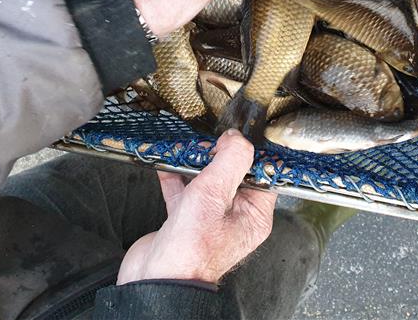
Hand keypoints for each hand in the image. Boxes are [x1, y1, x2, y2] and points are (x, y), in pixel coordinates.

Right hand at [117, 130, 276, 284]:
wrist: (157, 280)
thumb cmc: (191, 250)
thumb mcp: (215, 194)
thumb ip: (230, 161)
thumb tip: (237, 138)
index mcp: (253, 215)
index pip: (260, 175)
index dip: (249, 154)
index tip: (236, 138)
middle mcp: (234, 217)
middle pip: (232, 174)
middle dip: (218, 155)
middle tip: (207, 143)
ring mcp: (208, 218)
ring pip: (206, 181)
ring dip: (194, 163)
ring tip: (186, 148)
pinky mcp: (185, 219)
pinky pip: (183, 190)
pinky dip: (175, 176)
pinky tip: (167, 162)